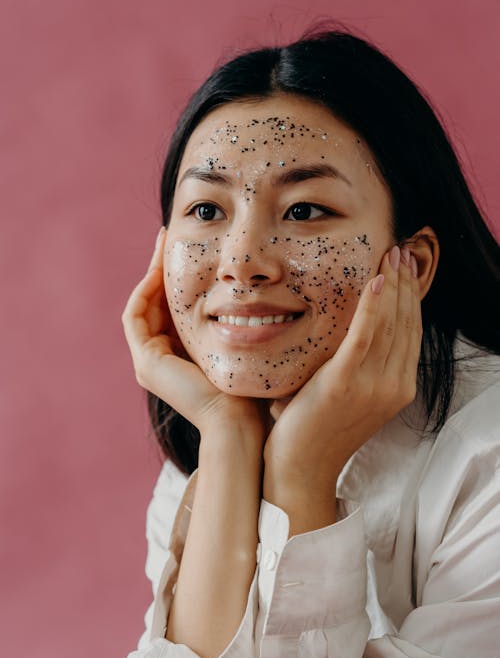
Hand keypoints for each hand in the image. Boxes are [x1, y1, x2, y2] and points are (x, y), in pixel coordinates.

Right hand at [121, 227, 266, 445]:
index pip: (172, 307)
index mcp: (182, 356)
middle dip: (162, 268)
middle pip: (155, 303)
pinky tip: (161, 268)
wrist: (240, 423)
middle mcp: (160, 360)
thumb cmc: (251, 389)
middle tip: (169, 234)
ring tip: (164, 241)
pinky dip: (146, 291)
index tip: (192, 244)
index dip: (177, 276)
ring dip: (151, 272)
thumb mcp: (243, 346)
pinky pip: (136, 317)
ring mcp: (149, 363)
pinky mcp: (146, 363)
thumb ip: (239, 323)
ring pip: (143, 306)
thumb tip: (262, 291)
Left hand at [263, 245, 422, 520]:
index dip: (409, 296)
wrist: (299, 469)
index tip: (404, 268)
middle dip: (405, 282)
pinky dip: (372, 305)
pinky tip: (376, 280)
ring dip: (392, 284)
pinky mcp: (346, 382)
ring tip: (391, 254)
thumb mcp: (344, 394)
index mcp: (397, 388)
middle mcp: (393, 386)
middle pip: (405, 322)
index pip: (409, 332)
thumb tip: (347, 331)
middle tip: (402, 249)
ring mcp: (374, 386)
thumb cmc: (313, 429)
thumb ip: (354, 365)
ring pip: (389, 323)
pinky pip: (365, 335)